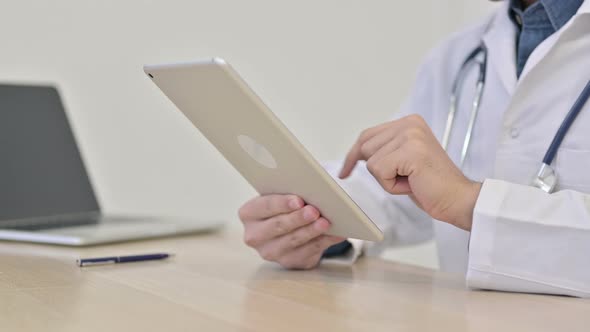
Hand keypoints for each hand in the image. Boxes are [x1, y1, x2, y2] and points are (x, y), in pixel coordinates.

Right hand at [238, 194, 344, 268]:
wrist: (287, 225)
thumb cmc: (284, 204)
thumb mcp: (280, 194)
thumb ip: (289, 191)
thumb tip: (311, 187)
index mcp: (248, 214)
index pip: (264, 206)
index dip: (282, 204)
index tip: (298, 200)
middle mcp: (254, 236)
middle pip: (277, 226)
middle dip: (297, 219)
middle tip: (314, 211)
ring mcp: (270, 252)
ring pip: (292, 242)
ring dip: (310, 232)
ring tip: (325, 223)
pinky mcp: (288, 262)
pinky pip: (307, 253)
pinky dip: (323, 242)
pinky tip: (334, 234)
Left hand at [339, 115, 481, 229]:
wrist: (458, 199)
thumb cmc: (431, 185)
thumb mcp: (403, 161)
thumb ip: (385, 149)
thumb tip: (357, 153)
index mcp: (409, 122)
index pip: (367, 135)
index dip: (353, 155)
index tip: (344, 171)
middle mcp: (410, 124)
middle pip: (365, 147)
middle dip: (379, 171)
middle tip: (407, 178)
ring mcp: (411, 135)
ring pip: (372, 162)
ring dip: (386, 179)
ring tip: (411, 180)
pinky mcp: (411, 151)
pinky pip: (380, 171)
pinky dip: (391, 186)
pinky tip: (412, 184)